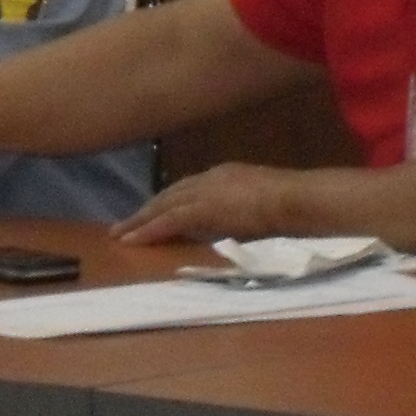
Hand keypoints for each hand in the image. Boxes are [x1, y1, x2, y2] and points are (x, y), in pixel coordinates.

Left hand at [117, 162, 301, 246]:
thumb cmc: (290, 206)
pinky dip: (148, 229)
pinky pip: (167, 220)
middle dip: (147, 209)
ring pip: (163, 205)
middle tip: (124, 224)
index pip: (188, 188)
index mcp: (225, 175)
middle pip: (170, 193)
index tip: (153, 213)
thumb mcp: (260, 206)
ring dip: (140, 220)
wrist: (295, 199)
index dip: (168, 202)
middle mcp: (210, 178)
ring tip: (120, 234)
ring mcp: (204, 190)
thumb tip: (232, 230)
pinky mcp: (202, 208)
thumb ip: (241, 215)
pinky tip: (132, 240)